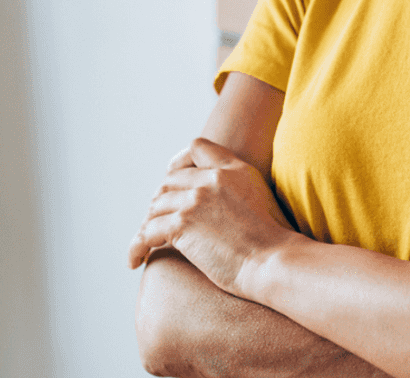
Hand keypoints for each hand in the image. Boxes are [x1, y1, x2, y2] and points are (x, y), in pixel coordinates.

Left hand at [127, 138, 294, 298]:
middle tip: (159, 223)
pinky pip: (146, 232)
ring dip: (150, 226)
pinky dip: (137, 247)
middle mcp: (213, 179)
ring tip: (147, 244)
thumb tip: (221, 203)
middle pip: (170, 181)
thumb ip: (240, 188)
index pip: (197, 148)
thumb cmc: (273, 243)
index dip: (180, 164)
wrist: (274, 262)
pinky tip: (135, 261)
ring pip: (156, 206)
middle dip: (161, 202)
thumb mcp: (263, 199)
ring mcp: (195, 199)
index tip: (174, 183)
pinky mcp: (182, 224)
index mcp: (234, 169)